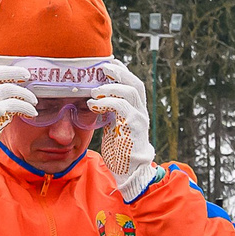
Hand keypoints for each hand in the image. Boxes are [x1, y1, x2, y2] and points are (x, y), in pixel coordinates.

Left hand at [92, 61, 158, 199]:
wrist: (130, 172)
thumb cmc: (120, 151)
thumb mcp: (114, 126)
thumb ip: (110, 112)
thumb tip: (96, 98)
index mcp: (136, 110)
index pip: (132, 84)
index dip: (122, 72)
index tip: (108, 63)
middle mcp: (141, 111)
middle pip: (135, 83)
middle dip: (119, 72)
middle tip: (102, 67)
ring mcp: (139, 118)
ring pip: (130, 92)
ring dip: (110, 86)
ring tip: (94, 89)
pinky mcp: (134, 127)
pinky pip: (121, 107)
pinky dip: (105, 102)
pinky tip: (92, 104)